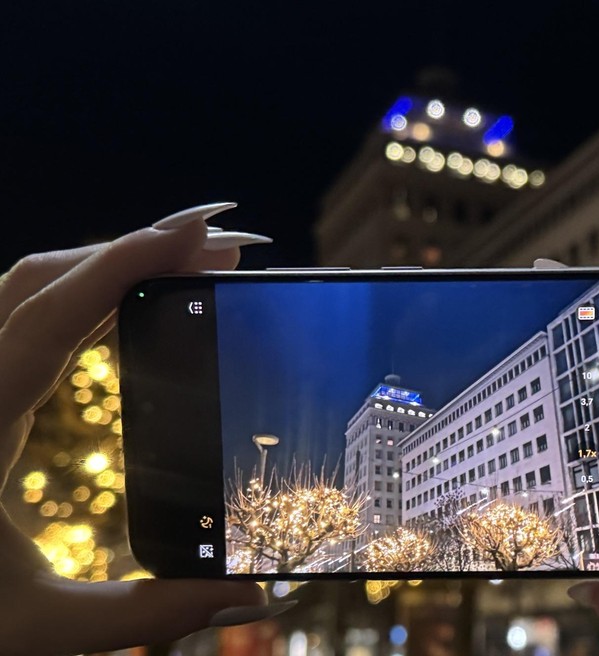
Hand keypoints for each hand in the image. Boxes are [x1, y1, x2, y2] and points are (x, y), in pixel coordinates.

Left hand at [0, 205, 290, 655]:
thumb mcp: (40, 628)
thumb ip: (150, 614)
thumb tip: (254, 596)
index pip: (50, 316)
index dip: (126, 261)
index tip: (202, 232)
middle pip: (41, 280)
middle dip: (135, 248)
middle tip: (224, 246)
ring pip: (30, 289)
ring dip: (112, 264)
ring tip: (195, 262)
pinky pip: (30, 318)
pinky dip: (90, 296)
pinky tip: (138, 303)